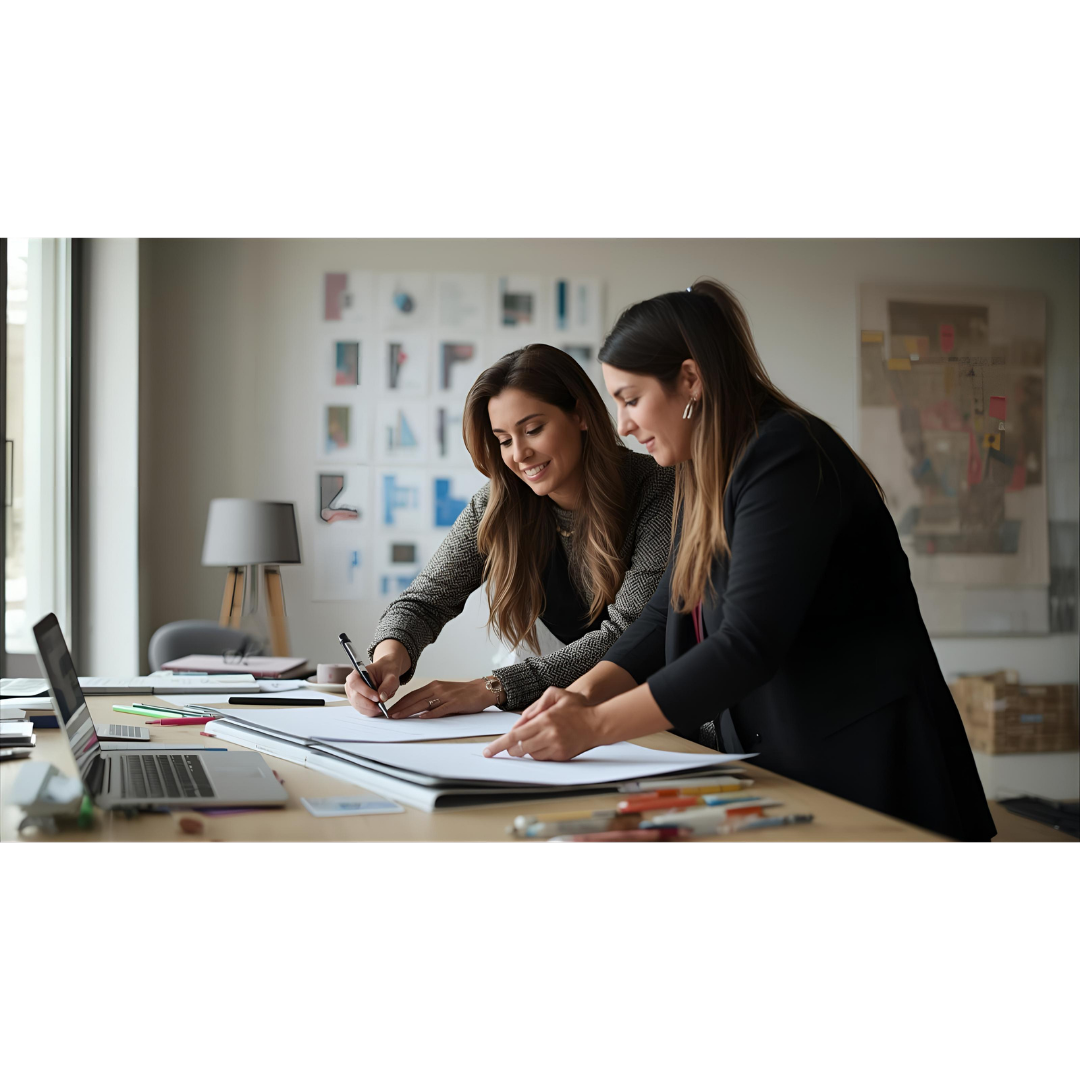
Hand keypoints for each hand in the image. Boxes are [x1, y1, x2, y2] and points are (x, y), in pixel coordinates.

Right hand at [345, 641, 408, 716]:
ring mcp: (352, 693)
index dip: (365, 692)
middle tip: (381, 707)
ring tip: (381, 708)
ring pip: (358, 705)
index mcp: (357, 672)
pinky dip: (369, 711)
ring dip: (370, 709)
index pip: (355, 683)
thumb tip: (382, 698)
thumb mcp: (391, 676)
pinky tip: (377, 709)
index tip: (377, 698)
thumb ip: (387, 686)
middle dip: (369, 704)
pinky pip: (361, 709)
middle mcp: (352, 683)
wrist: (385, 673)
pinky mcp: (356, 701)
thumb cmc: (385, 671)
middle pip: (355, 697)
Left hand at [389, 678, 497, 718]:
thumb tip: (418, 711)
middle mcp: (437, 689)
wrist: (482, 689)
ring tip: (398, 717)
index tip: (390, 710)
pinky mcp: (455, 703)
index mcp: (434, 686)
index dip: (400, 702)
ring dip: (409, 711)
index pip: (412, 695)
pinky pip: (440, 709)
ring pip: (423, 704)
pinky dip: (430, 713)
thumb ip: (432, 700)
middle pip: (414, 699)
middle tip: (389, 715)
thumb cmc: (464, 693)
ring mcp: (445, 696)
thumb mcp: (445, 693)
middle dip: (400, 707)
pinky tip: (421, 717)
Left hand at [483, 690, 599, 760]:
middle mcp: (549, 736)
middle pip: (519, 749)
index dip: (499, 745)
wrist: (598, 723)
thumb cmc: (577, 707)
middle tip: (511, 743)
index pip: (514, 736)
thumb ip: (535, 706)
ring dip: (526, 749)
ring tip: (536, 737)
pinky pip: (542, 758)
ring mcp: (556, 748)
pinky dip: (538, 752)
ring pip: (530, 754)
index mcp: (545, 720)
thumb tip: (519, 722)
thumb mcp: (555, 694)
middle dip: (511, 747)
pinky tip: (545, 742)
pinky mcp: (562, 756)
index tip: (488, 752)